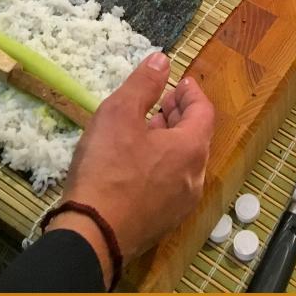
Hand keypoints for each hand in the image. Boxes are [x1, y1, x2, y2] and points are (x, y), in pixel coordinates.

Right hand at [48, 52, 214, 286]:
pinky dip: (161, 164)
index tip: (178, 81)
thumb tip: (163, 59)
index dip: (191, 93)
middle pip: (196, 136)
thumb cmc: (107, 169)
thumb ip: (144, 83)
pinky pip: (170, 184)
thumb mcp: (120, 113)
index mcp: (190, 149)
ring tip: (144, 129)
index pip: (204, 111)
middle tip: (160, 102)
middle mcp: (194, 178)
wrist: (91, 236)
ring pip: (183, 162)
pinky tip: (135, 162)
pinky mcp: (162, 223)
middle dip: (180, 115)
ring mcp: (180, 205)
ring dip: (170, 140)